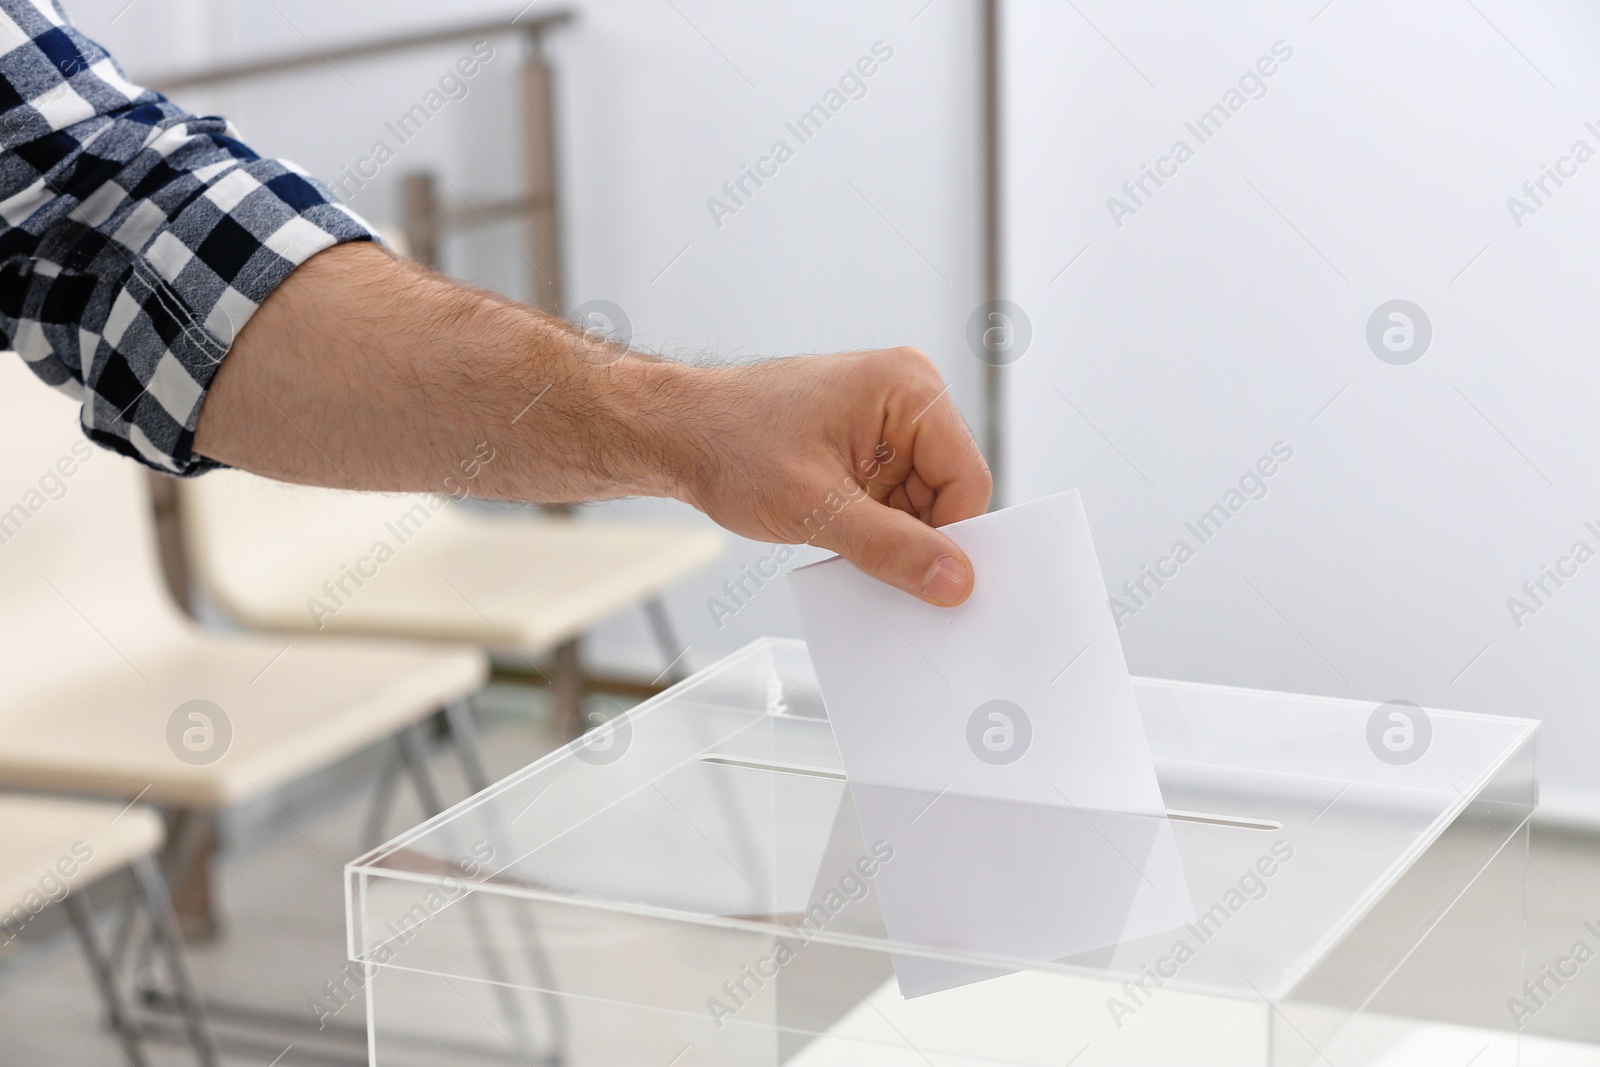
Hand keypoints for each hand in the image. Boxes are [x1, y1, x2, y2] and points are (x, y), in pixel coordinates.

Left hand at [670, 348, 990, 605]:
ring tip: (838, 541)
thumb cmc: (731, 444)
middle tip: (873, 566)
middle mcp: (906, 398)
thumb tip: (954, 581)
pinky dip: (873, 530)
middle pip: (948, 494)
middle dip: (916, 537)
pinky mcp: (867, 447)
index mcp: (908, 390)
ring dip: (891, 537)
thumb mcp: (815, 508)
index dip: (952, 537)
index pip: (967, 479)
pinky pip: (894, 502)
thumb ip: (890, 548)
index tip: (931, 584)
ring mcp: (887, 423)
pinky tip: (836, 537)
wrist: (678, 433)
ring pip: (922, 505)